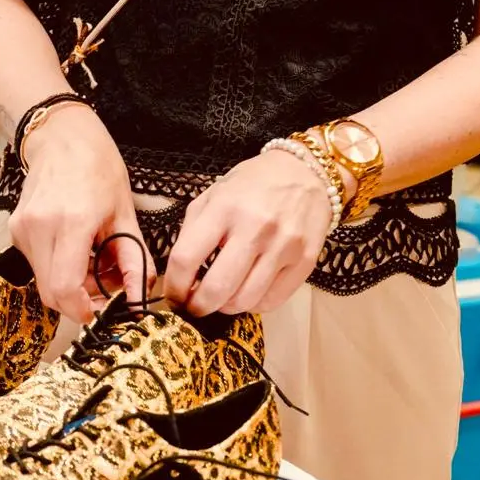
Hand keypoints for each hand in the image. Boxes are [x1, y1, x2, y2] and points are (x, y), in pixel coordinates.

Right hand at [8, 105, 155, 324]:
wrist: (61, 137)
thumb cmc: (97, 167)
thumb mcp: (124, 212)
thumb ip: (134, 258)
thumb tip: (140, 297)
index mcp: (72, 221)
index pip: (66, 288)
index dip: (84, 310)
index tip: (102, 310)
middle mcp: (41, 227)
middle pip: (52, 293)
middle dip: (80, 301)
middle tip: (105, 287)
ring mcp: (23, 229)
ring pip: (43, 282)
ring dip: (70, 285)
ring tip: (94, 262)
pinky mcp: (16, 230)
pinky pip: (37, 265)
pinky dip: (58, 268)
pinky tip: (77, 250)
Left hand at [163, 149, 333, 316]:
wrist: (305, 171)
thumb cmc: (253, 184)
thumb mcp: (214, 194)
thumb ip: (193, 230)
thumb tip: (180, 275)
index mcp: (224, 207)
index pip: (186, 258)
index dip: (173, 286)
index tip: (173, 296)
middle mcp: (255, 227)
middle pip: (217, 288)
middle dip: (198, 307)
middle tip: (195, 307)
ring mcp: (284, 246)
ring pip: (245, 301)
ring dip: (226, 307)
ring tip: (223, 298)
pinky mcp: (305, 261)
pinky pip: (272, 301)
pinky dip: (254, 305)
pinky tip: (248, 292)